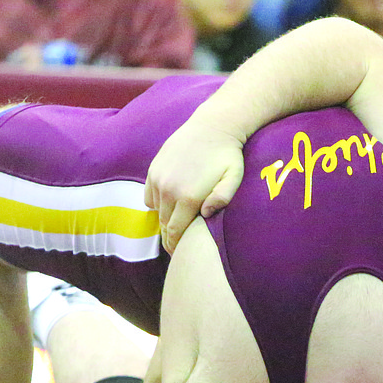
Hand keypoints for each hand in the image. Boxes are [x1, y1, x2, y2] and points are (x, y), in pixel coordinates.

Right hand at [144, 117, 245, 253]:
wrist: (212, 126)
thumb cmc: (228, 155)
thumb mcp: (234, 178)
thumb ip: (222, 198)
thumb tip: (205, 214)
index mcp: (188, 197)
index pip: (175, 233)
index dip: (176, 247)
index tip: (181, 255)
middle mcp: (169, 190)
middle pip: (163, 225)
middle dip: (169, 238)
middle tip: (176, 248)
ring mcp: (158, 179)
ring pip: (156, 212)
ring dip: (164, 221)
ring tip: (174, 227)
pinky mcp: (153, 170)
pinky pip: (149, 196)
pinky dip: (156, 204)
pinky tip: (168, 205)